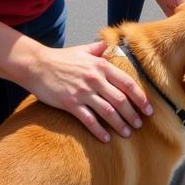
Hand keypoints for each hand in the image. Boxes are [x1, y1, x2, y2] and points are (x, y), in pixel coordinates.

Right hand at [24, 41, 152, 141]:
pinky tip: (106, 139)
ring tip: (127, 133)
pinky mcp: (70, 103)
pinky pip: (88, 120)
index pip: (128, 83)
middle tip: (140, 125)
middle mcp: (95, 79)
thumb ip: (98, 49)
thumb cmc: (60, 58)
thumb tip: (109, 45)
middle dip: (132, 114)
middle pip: (121, 100)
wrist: (36, 65)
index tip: (148, 109)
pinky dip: (99, 130)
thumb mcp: (83, 50)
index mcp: (101, 66)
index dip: (140, 97)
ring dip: (120, 124)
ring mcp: (83, 92)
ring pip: (108, 111)